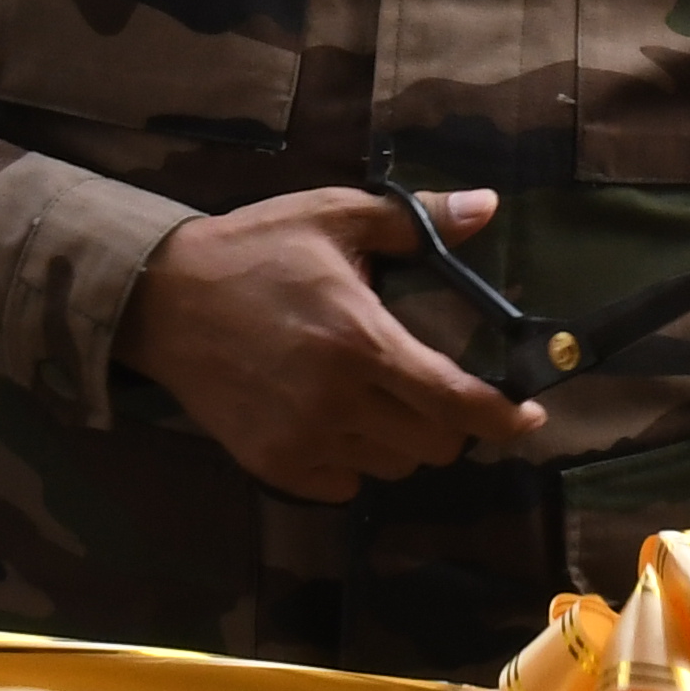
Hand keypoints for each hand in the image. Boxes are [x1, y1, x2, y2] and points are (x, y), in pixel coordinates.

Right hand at [118, 186, 542, 498]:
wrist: (162, 299)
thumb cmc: (255, 251)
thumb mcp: (334, 216)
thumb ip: (416, 222)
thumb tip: (488, 206)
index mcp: (362, 341)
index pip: (456, 401)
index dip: (503, 418)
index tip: (527, 419)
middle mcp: (338, 401)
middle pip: (434, 445)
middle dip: (449, 423)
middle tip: (435, 390)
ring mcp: (303, 439)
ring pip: (391, 467)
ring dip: (401, 441)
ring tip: (378, 399)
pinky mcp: (273, 463)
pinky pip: (344, 484)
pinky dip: (356, 461)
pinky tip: (338, 420)